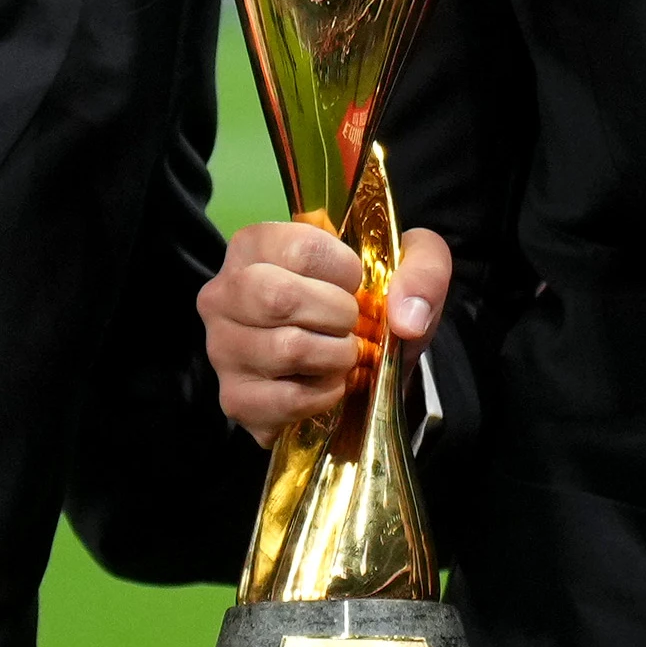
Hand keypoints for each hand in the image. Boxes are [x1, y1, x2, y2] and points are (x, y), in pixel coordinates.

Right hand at [200, 222, 454, 441]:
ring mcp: (222, 349)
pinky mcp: (236, 399)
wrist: (364, 359)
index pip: (300, 248)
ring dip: (337, 356)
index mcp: (254, 247)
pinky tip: (331, 384)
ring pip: (287, 349)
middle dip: (339, 316)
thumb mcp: (409, 265)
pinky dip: (325, 395)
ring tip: (344, 354)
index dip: (345, 272)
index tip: (356, 285)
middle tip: (352, 325)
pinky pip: (287, 399)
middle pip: (280, 297)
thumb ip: (423, 268)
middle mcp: (223, 294)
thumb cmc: (372, 302)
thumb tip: (407, 318)